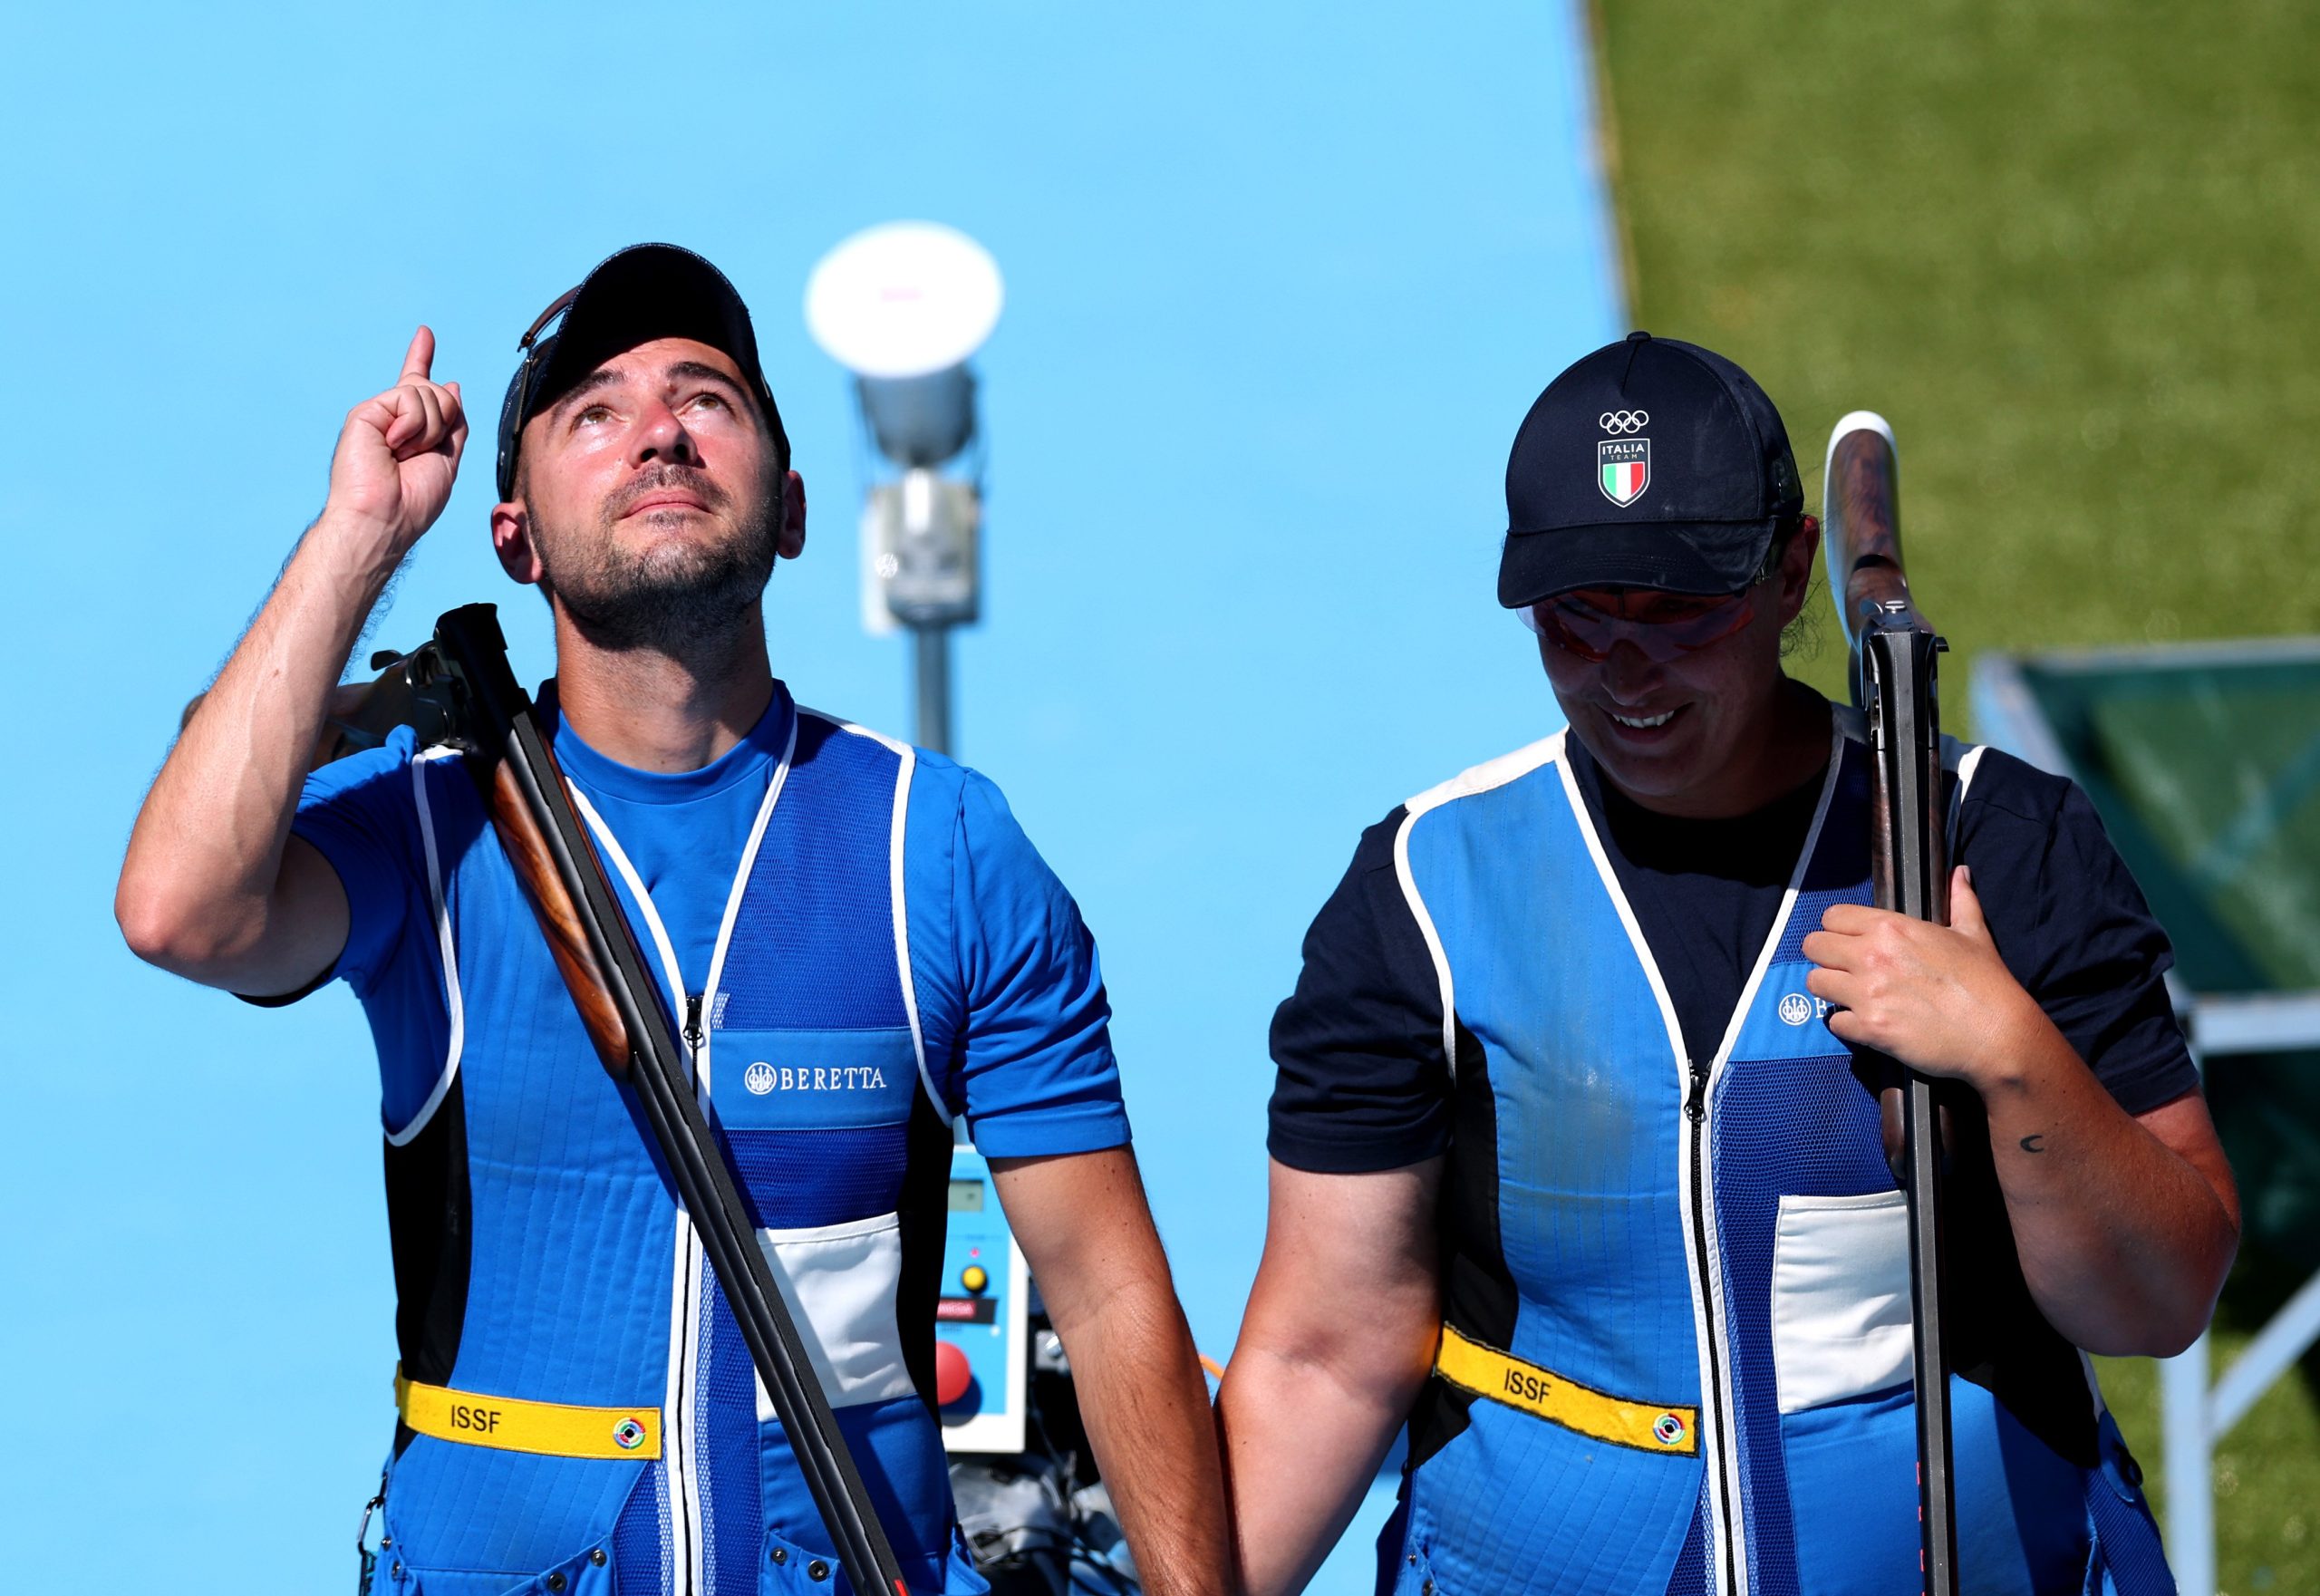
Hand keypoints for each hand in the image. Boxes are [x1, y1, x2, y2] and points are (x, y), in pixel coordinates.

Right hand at [326, 326, 467, 551]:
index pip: (418, 387)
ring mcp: (378, 414)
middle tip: (421, 453)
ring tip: (404, 453)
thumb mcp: (447, 458)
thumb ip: (452, 422)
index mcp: (411, 429)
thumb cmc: (414, 500)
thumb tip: (452, 384)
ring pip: (427, 393)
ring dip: (429, 429)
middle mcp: (393, 418)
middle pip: (438, 392)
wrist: (384, 518)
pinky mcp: (365, 412)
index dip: (421, 359)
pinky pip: (408, 399)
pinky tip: (393, 445)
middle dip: (444, 421)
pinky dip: (412, 425)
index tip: (425, 334)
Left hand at [1801, 866, 2049, 1090]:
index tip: (1849, 940)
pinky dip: (1846, 1023)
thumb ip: (1960, 901)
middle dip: (1826, 956)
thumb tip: (1960, 873)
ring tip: (1851, 994)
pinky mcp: (1869, 1029)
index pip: (1832, 916)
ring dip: (1830, 988)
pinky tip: (1865, 1022)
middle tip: (1844, 967)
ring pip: (1815, 982)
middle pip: (1813, 946)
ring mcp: (1867, 994)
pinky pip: (1834, 1021)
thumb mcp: (1974, 934)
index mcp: (1891, 928)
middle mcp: (1871, 956)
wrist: (1999, 1035)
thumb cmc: (1988, 984)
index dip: (1838, 928)